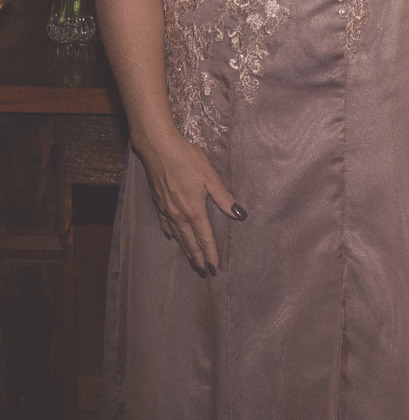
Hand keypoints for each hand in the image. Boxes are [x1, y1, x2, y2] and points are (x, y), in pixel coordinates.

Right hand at [136, 128, 245, 274]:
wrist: (158, 148)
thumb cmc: (186, 159)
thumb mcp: (209, 176)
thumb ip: (223, 197)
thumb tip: (239, 214)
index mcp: (193, 210)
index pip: (205, 238)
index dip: (210, 253)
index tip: (215, 267)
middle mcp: (178, 215)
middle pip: (190, 241)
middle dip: (198, 257)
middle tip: (204, 271)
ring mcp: (166, 210)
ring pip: (177, 236)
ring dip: (185, 249)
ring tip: (191, 260)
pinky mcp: (158, 203)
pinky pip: (166, 225)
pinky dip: (171, 234)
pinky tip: (172, 237)